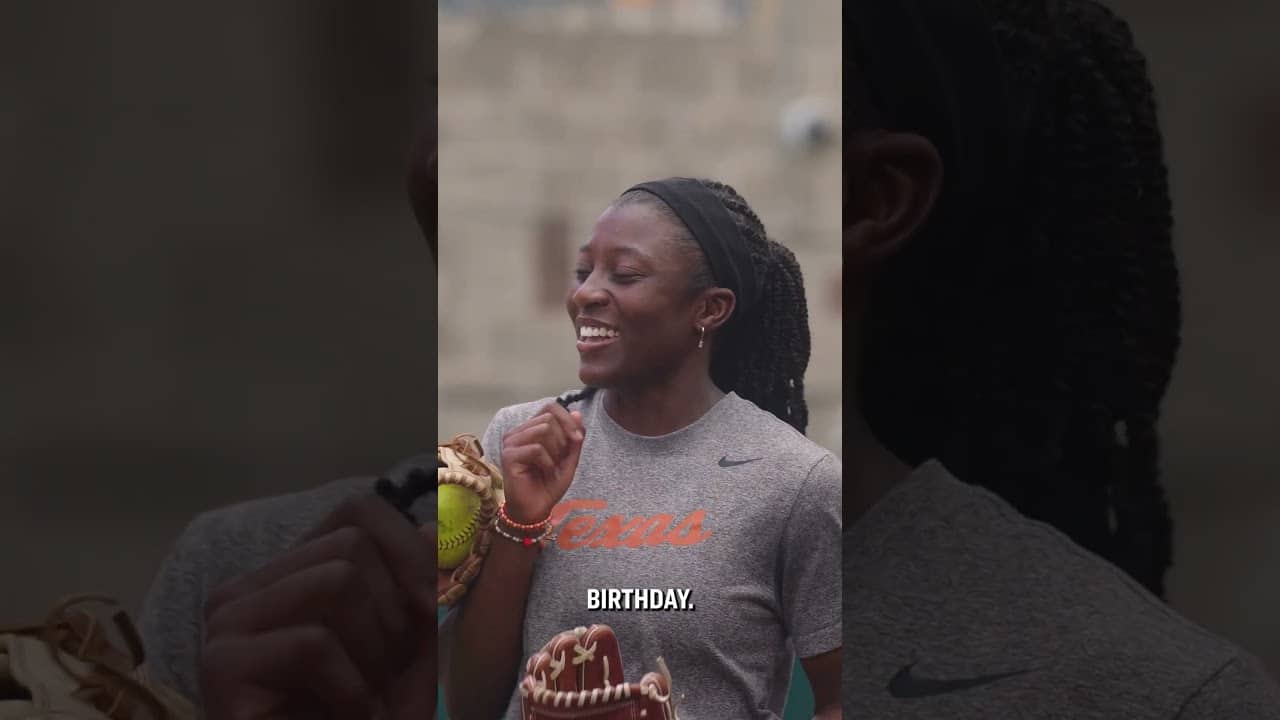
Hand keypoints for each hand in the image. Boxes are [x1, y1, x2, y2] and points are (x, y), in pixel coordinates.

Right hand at [200, 495, 436, 719]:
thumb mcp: (413, 650)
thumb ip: (423, 587)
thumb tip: (434, 523)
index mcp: (288, 575)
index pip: (356, 510)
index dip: (409, 548)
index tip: (435, 605)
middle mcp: (246, 589)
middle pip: (351, 543)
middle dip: (394, 614)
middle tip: (389, 677)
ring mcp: (225, 624)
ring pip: (336, 579)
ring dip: (374, 652)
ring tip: (366, 701)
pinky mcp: (220, 665)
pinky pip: (313, 642)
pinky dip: (350, 689)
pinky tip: (349, 719)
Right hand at [500, 402, 584, 523]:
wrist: (535, 509)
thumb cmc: (548, 484)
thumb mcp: (569, 459)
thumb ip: (574, 437)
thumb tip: (578, 413)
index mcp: (530, 429)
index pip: (550, 407)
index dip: (567, 419)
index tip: (577, 439)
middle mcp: (518, 432)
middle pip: (549, 418)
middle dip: (563, 439)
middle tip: (559, 460)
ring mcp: (511, 443)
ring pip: (543, 429)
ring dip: (555, 451)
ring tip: (551, 467)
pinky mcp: (509, 456)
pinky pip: (537, 448)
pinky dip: (547, 462)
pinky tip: (544, 473)